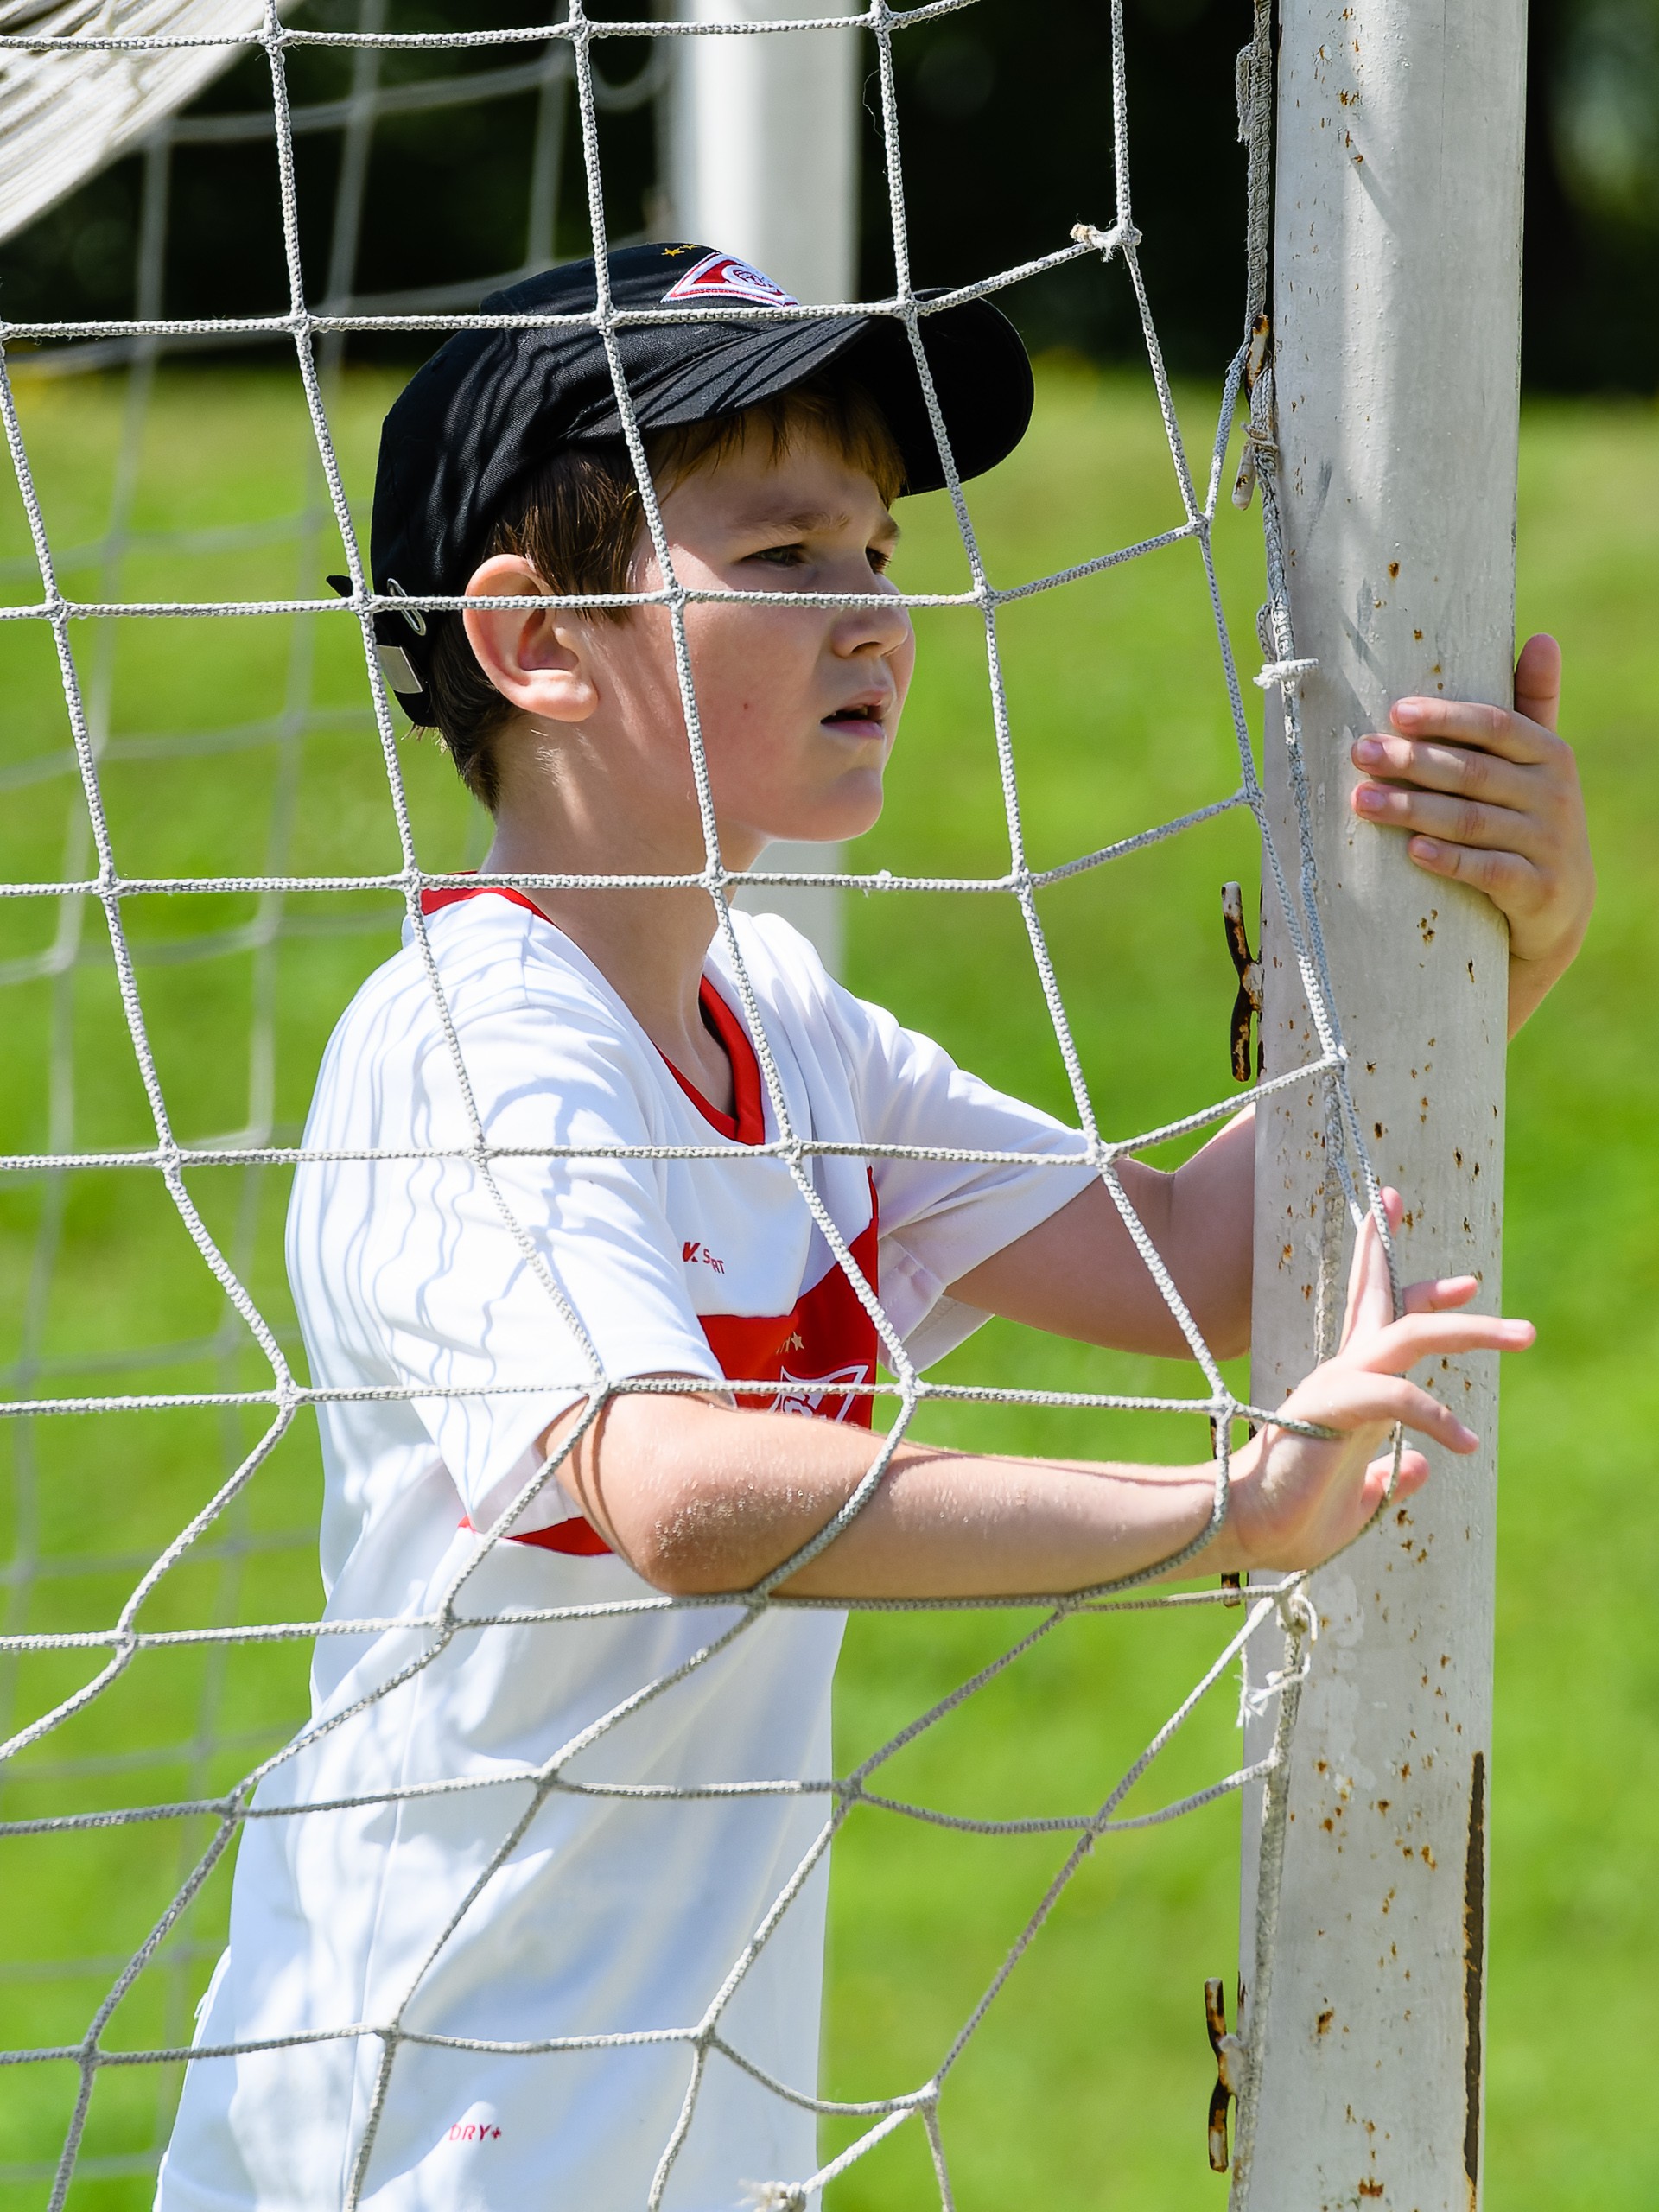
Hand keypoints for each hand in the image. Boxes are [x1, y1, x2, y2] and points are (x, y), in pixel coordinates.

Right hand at [1226, 1191, 1533, 1571]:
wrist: (1242, 1529)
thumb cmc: (1290, 1518)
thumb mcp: (1358, 1500)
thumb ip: (1387, 1478)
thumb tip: (1421, 1466)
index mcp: (1349, 1391)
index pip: (1387, 1326)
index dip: (1423, 1297)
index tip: (1466, 1283)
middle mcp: (1344, 1375)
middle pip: (1388, 1304)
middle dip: (1430, 1282)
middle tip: (1475, 1271)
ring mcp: (1337, 1384)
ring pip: (1408, 1333)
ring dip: (1467, 1327)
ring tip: (1523, 1335)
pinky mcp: (1332, 1406)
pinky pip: (1396, 1395)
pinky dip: (1437, 1416)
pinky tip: (1466, 1444)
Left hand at [1348, 633, 1593, 1034]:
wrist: (1557, 907)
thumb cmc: (1528, 820)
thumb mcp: (1536, 765)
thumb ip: (1531, 706)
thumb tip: (1543, 636)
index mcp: (1550, 754)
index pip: (1496, 726)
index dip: (1446, 718)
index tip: (1395, 712)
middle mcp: (1554, 795)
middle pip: (1473, 772)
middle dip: (1413, 761)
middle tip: (1361, 753)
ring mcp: (1548, 843)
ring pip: (1472, 821)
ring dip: (1413, 809)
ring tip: (1361, 800)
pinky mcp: (1539, 890)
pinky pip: (1489, 871)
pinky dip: (1450, 859)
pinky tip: (1413, 850)